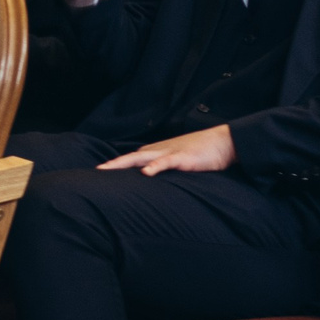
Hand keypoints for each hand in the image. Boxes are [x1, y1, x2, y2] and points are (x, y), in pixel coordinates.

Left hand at [100, 126, 234, 175]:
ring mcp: (170, 153)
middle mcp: (158, 151)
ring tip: (106, 169)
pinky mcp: (184, 158)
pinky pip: (167, 162)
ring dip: (122, 163)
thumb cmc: (202, 152)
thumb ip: (163, 166)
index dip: (116, 167)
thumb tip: (150, 176)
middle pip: (129, 158)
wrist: (224, 142)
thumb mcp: (178, 159)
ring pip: (141, 158)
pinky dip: (155, 166)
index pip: (131, 160)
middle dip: (112, 164)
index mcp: (156, 152)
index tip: (99, 174)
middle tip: (95, 172)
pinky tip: (145, 173)